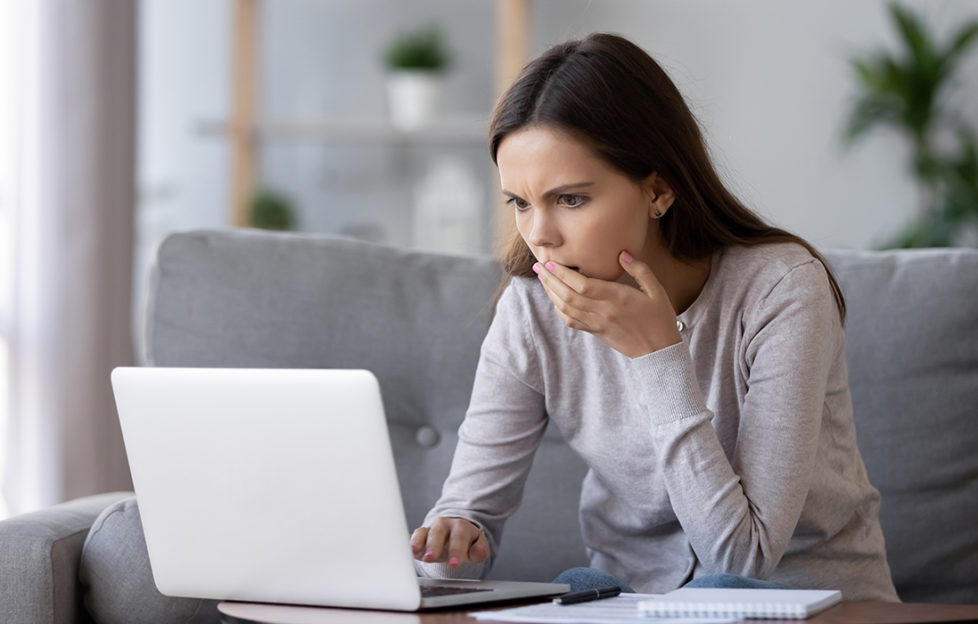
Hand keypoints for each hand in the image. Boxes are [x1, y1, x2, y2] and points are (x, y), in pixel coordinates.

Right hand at [411, 516, 489, 568]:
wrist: (456, 533)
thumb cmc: (468, 542)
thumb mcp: (478, 546)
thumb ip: (480, 550)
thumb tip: (478, 553)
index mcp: (461, 527)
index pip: (459, 537)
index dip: (456, 550)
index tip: (454, 564)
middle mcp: (444, 525)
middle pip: (438, 532)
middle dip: (434, 546)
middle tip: (430, 558)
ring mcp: (431, 529)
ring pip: (423, 533)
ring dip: (418, 542)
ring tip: (414, 552)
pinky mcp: (420, 536)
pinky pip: (412, 536)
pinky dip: (408, 542)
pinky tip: (403, 548)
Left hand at [534, 251, 680, 357]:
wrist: (659, 352)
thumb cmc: (660, 319)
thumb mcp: (656, 291)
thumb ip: (639, 270)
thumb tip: (622, 253)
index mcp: (617, 298)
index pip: (582, 285)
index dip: (563, 274)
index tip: (551, 262)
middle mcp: (603, 311)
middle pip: (568, 295)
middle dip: (550, 280)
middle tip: (538, 266)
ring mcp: (597, 324)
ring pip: (566, 308)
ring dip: (551, 293)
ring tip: (542, 278)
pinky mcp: (595, 332)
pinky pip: (571, 321)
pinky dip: (559, 309)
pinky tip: (554, 298)